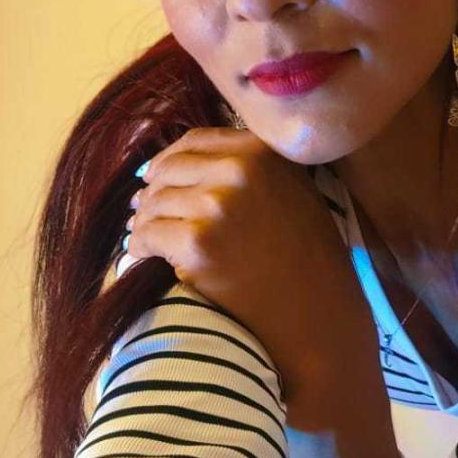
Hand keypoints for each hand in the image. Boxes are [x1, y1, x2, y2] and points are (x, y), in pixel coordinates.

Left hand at [123, 128, 373, 412]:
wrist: (316, 317)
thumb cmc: (309, 261)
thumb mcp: (293, 194)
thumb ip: (250, 168)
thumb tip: (178, 164)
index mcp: (264, 150)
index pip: (195, 141)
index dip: (169, 160)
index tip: (158, 177)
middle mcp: (240, 168)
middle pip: (168, 170)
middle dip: (153, 192)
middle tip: (146, 213)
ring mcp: (217, 204)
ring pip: (151, 202)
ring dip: (144, 222)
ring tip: (147, 238)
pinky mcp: (197, 243)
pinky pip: (147, 235)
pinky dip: (140, 247)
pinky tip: (145, 257)